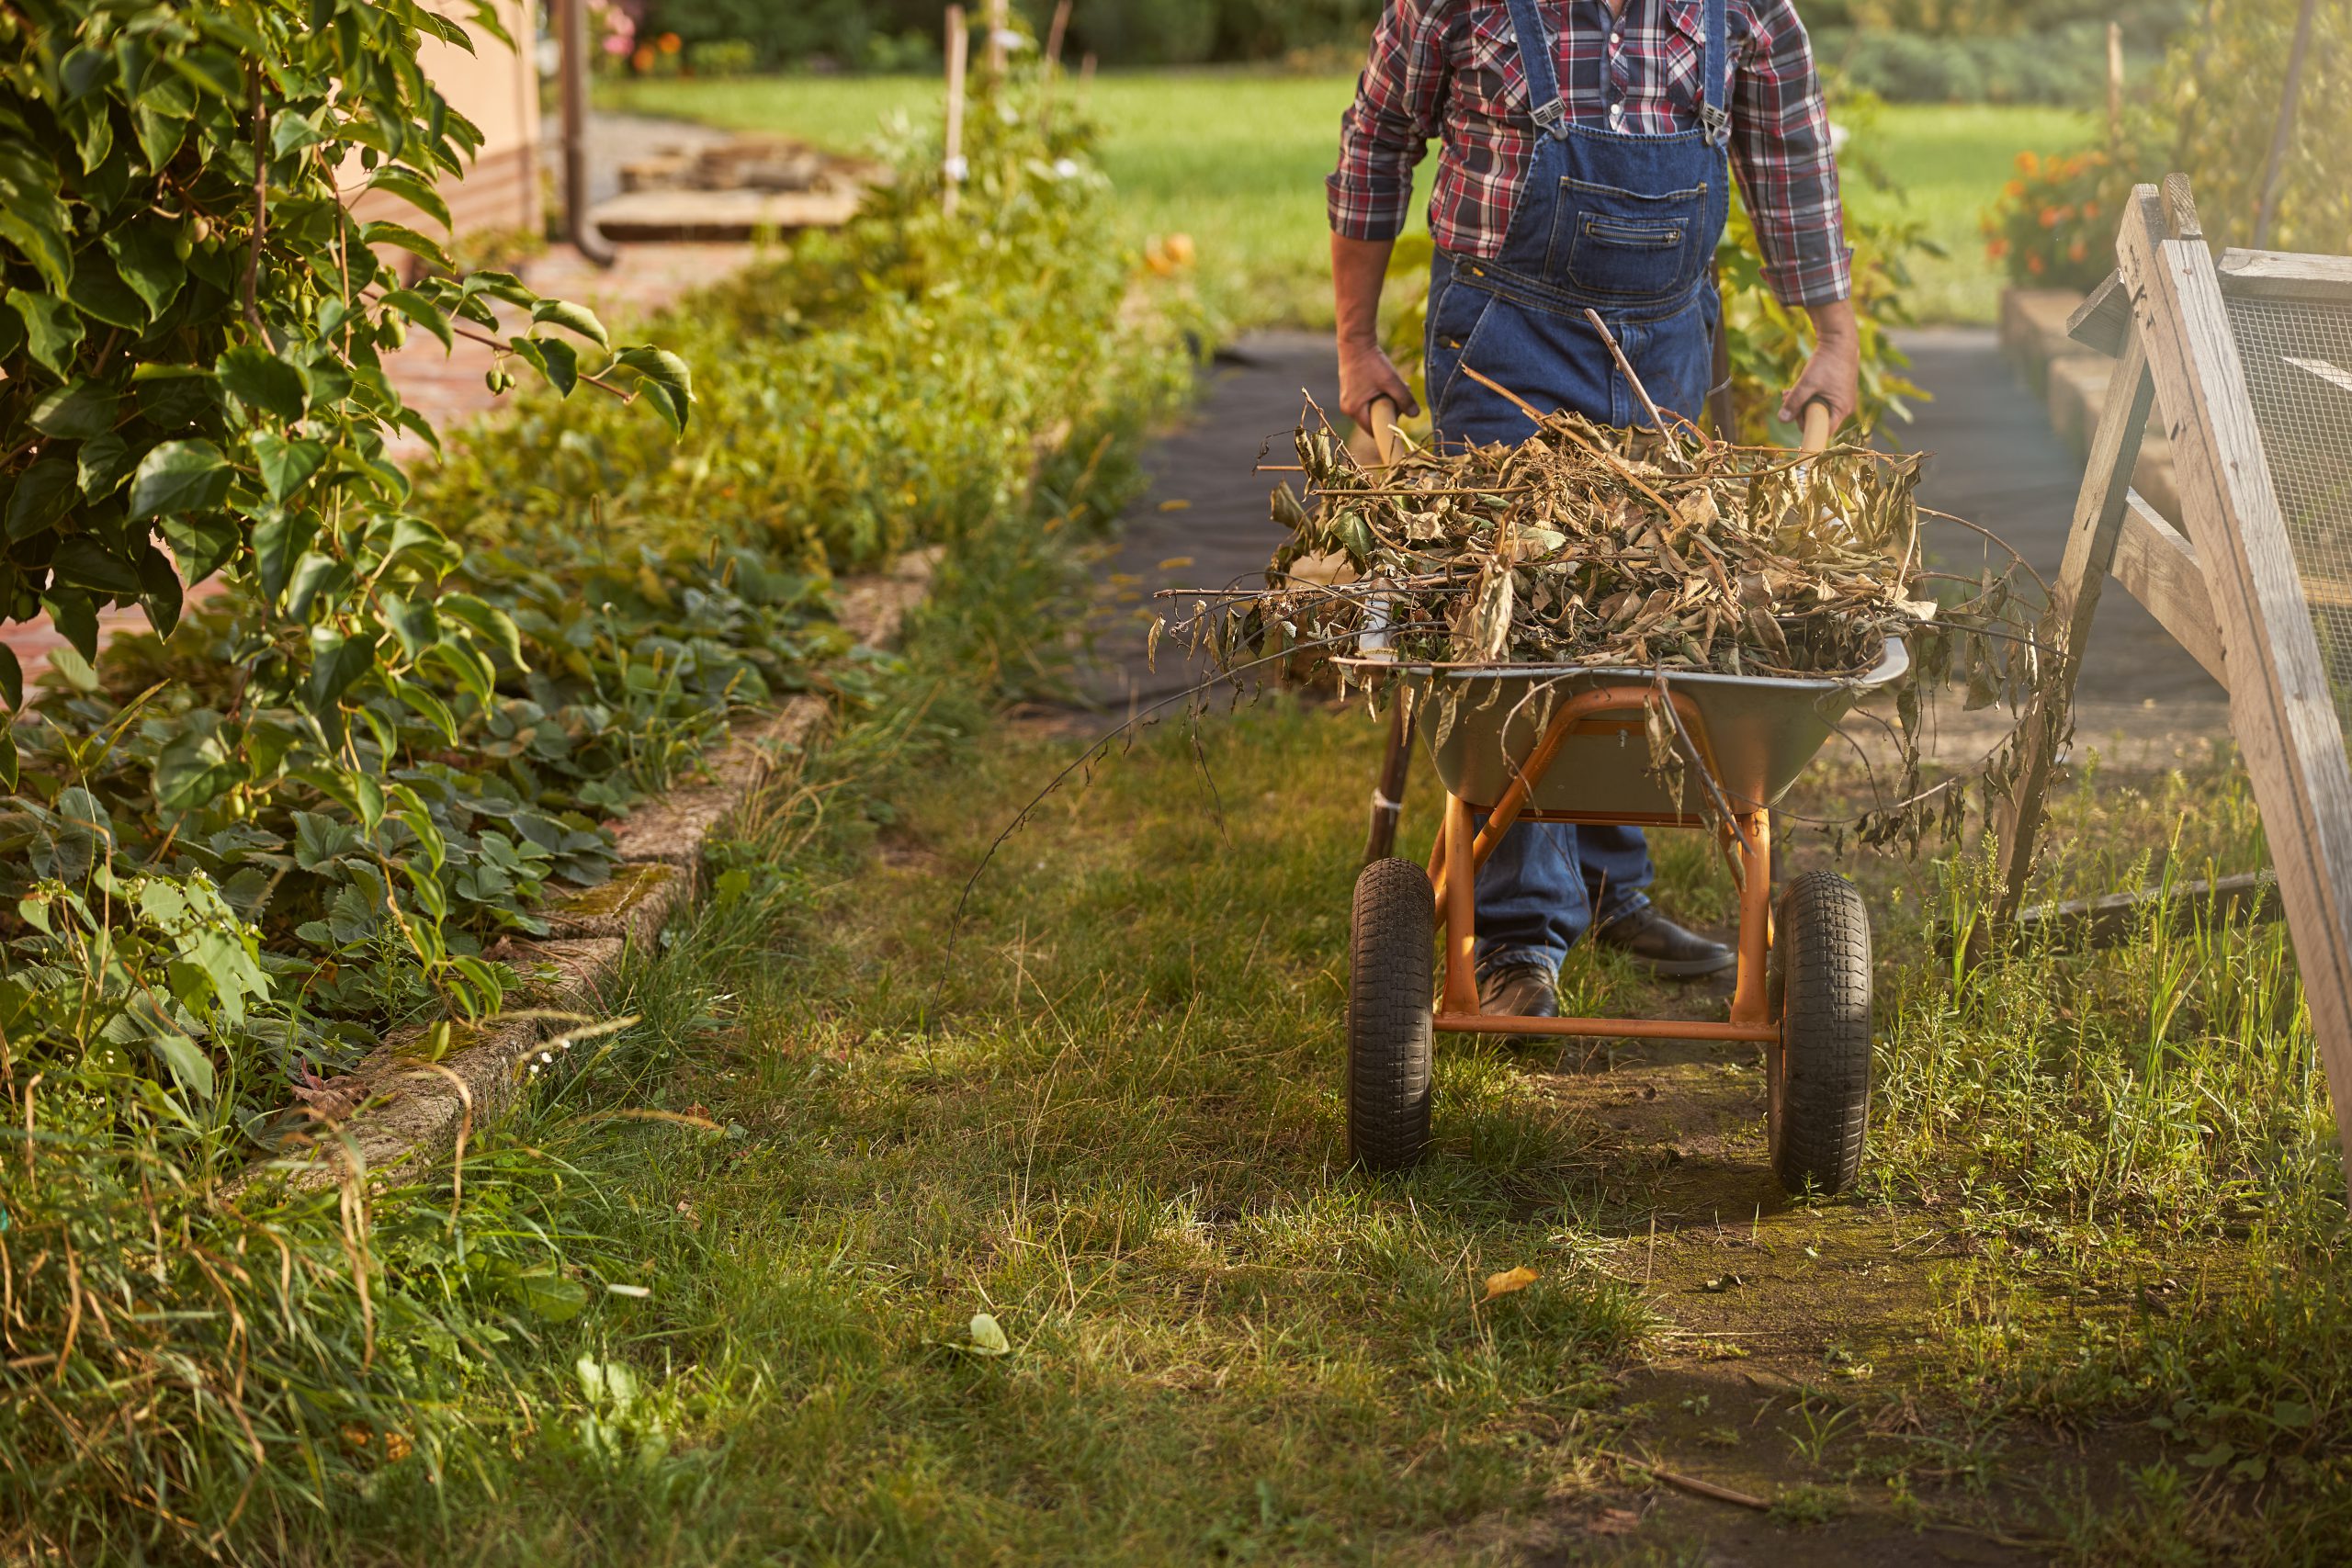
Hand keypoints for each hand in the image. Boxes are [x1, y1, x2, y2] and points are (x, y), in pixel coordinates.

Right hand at [1338, 337, 1417, 429]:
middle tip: (1403, 397)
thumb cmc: (1371, 362)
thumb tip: (1415, 415)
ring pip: (1371, 409)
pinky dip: (1379, 395)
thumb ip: (1404, 399)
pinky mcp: (1350, 391)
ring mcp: (1347, 399)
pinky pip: (1367, 401)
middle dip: (1390, 411)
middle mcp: (1347, 408)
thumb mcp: (1391, 382)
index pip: (1373, 430)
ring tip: (1398, 387)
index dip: (1389, 426)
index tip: (1402, 415)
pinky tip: (1388, 383)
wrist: (1355, 341)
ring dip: (1386, 401)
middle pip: (1373, 419)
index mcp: (1354, 410)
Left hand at [1778, 298, 1860, 430]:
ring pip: (1816, 409)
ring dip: (1800, 403)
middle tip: (1785, 399)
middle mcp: (1845, 407)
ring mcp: (1841, 398)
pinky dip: (1807, 395)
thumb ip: (1794, 402)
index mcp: (1842, 409)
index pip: (1823, 431)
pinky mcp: (1837, 390)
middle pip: (1818, 420)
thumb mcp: (1807, 383)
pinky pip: (1820, 400)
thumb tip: (1782, 419)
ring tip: (1786, 393)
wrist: (1839, 339)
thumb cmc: (1827, 362)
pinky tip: (1793, 389)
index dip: (1806, 426)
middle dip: (1799, 412)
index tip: (1793, 415)